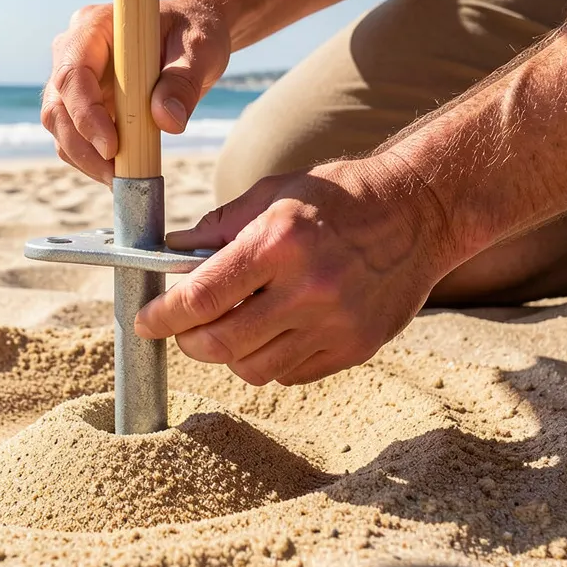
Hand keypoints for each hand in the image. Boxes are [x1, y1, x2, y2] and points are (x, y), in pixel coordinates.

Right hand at [41, 0, 230, 183]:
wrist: (191, 35)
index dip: (85, 114)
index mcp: (95, 26)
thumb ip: (183, 82)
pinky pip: (76, 137)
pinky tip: (121, 173)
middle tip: (115, 176)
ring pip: (61, 127)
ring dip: (85, 159)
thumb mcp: (199, 49)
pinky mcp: (83, 103)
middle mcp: (74, 51)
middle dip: (81, 147)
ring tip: (122, 180)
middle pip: (57, 106)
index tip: (112, 148)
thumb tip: (168, 122)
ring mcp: (76, 79)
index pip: (73, 73)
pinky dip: (93, 159)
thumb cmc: (194, 31)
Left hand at [133, 157, 457, 384]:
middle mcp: (307, 287)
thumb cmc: (338, 197)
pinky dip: (269, 359)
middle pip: (221, 344)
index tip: (146, 321)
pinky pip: (290, 373)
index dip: (163, 316)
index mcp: (279, 242)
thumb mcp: (273, 193)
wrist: (420, 213)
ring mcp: (335, 323)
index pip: (201, 296)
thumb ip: (218, 227)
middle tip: (183, 328)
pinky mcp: (356, 347)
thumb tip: (168, 253)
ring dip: (228, 353)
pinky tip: (273, 330)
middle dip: (189, 341)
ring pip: (253, 368)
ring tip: (232, 326)